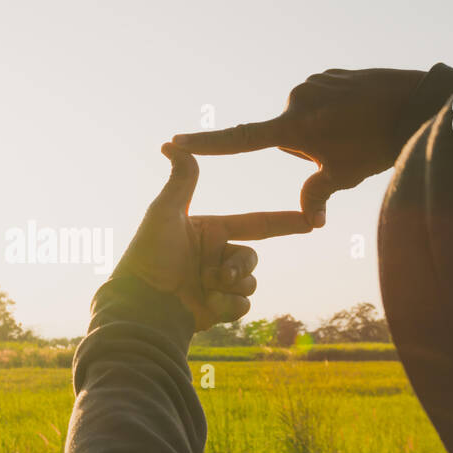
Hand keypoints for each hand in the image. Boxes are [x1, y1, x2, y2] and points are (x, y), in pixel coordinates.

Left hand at [111, 143, 310, 331]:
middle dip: (240, 266)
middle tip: (218, 274)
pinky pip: (243, 306)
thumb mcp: (164, 213)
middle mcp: (215, 256)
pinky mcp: (217, 309)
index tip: (311, 220)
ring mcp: (217, 284)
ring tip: (205, 288)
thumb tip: (172, 143)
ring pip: (250, 282)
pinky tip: (204, 306)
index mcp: (209, 232)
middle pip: (253, 257)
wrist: (141, 306)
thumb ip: (181, 180)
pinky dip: (226, 306)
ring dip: (231, 286)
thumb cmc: (149, 257)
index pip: (254, 224)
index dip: (283, 222)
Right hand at [170, 68, 426, 226]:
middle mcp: (297, 99)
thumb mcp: (346, 175)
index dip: (207, 144)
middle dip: (307, 147)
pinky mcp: (329, 74)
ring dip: (323, 129)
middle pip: (287, 135)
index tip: (175, 141)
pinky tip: (363, 115)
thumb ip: (317, 195)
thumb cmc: (379, 144)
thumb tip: (310, 221)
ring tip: (358, 131)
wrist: (417, 102)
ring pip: (305, 119)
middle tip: (344, 149)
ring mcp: (314, 82)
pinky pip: (322, 100)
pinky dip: (336, 112)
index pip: (241, 139)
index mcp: (294, 126)